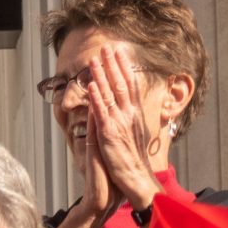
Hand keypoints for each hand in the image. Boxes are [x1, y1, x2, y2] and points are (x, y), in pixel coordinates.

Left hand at [85, 46, 161, 208]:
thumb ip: (125, 121)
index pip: (130, 86)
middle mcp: (130, 116)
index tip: (119, 53)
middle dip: (113, 65)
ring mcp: (120, 124)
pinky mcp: (109, 134)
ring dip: (102, 75)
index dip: (124, 68)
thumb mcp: (130, 136)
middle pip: (122, 84)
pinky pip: (102, 112)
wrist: (136, 180)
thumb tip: (122, 112)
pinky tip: (92, 85)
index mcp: (135, 115)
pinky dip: (98, 97)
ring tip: (94, 59)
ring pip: (111, 94)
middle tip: (106, 47)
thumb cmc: (131, 161)